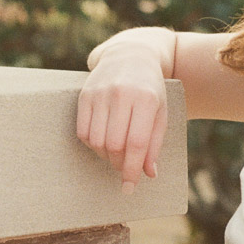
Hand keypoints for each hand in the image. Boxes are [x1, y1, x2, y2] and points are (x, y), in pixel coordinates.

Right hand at [76, 42, 168, 193]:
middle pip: (114, 144)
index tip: (129, 187)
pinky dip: (92, 144)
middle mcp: (122, 94)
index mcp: (147, 99)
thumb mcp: (161, 113)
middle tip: (123, 166)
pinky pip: (83, 131)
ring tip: (114, 152)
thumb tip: (149, 174)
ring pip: (96, 140)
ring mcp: (101, 93)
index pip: (136, 143)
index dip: (132, 170)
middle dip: (118, 163)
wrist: (131, 56)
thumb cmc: (150, 90)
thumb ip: (154, 144)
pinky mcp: (85, 94)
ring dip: (104, 155)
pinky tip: (102, 140)